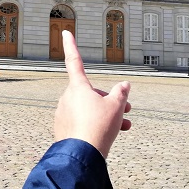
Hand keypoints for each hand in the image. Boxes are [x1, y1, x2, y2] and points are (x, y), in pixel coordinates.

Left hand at [54, 30, 130, 157]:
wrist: (81, 156)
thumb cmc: (99, 127)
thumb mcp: (116, 107)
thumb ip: (121, 94)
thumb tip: (124, 85)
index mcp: (78, 87)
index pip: (74, 61)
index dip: (71, 45)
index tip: (66, 32)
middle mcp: (67, 97)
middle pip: (91, 93)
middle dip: (109, 100)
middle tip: (126, 112)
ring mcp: (63, 113)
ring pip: (88, 109)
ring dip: (105, 115)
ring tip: (123, 127)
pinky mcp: (62, 128)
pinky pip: (81, 121)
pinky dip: (93, 125)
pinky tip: (105, 136)